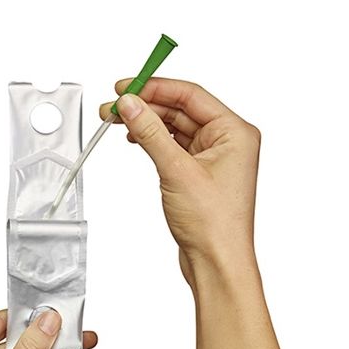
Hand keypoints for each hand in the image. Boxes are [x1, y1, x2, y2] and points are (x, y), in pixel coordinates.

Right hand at [100, 78, 260, 287]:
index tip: (126, 87)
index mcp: (234, 132)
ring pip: (174, 128)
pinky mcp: (197, 175)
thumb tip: (131, 104)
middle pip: (180, 109)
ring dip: (146, 124)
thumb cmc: (213, 224)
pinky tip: (136, 139)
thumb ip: (150, 133)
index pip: (190, 95)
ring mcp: (212, 159)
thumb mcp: (176, 170)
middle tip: (114, 106)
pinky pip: (173, 147)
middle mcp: (226, 142)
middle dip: (145, 106)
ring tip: (117, 122)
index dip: (155, 88)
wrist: (216, 262)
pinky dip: (153, 142)